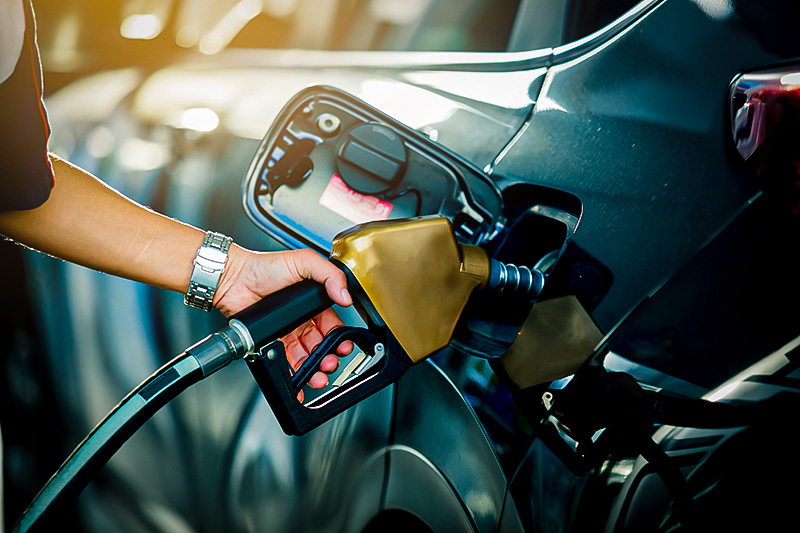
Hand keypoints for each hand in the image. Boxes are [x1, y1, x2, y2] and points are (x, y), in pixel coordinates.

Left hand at [213, 246, 352, 392]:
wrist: (234, 278)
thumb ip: (330, 274)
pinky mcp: (272, 341)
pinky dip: (295, 375)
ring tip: (318, 376)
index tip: (344, 346)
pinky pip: (286, 362)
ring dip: (315, 369)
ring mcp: (287, 331)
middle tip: (329, 363)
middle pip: (322, 344)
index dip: (340, 338)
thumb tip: (346, 296)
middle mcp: (302, 318)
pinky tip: (301, 382)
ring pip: (306, 356)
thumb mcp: (304, 260)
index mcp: (313, 301)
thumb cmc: (265, 266)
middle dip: (329, 357)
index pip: (333, 325)